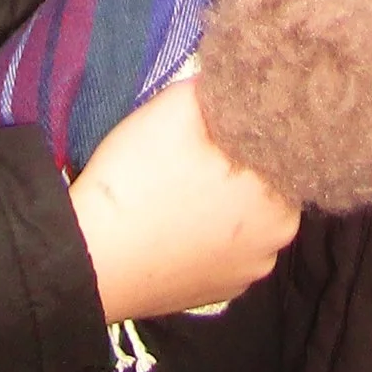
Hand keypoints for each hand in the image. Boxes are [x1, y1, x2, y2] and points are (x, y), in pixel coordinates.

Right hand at [68, 79, 300, 322]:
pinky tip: (180, 218)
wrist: (89, 261)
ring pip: (246, 216)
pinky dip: (209, 231)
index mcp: (281, 199)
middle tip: (199, 145)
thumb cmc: (139, 182)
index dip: (254, 124)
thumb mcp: (176, 108)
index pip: (283, 146)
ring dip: (225, 198)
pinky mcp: (217, 292)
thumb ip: (219, 86)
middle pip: (266, 182)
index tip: (226, 112)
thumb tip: (239, 79)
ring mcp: (247, 274)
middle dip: (240, 161)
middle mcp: (276, 242)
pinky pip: (224, 248)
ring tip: (185, 182)